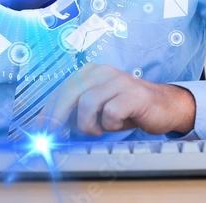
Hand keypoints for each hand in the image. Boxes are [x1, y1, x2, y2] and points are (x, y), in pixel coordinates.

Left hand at [35, 63, 195, 136]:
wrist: (165, 106)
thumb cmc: (129, 108)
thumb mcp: (100, 106)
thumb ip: (77, 109)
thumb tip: (51, 125)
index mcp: (92, 71)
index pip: (62, 89)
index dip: (48, 109)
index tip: (40, 127)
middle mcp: (103, 72)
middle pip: (70, 92)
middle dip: (56, 116)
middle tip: (52, 134)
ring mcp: (119, 81)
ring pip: (87, 103)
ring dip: (88, 124)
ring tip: (99, 130)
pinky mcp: (133, 95)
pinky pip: (110, 113)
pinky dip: (110, 125)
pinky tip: (117, 125)